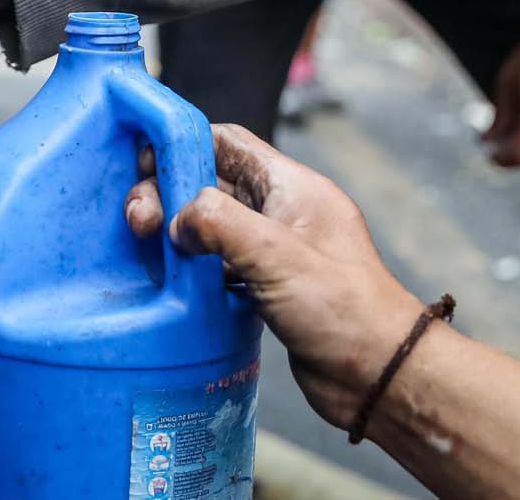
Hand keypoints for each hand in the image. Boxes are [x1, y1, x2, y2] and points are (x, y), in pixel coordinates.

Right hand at [125, 125, 422, 429]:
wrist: (380, 375)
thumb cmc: (345, 310)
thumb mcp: (276, 254)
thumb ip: (220, 222)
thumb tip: (177, 218)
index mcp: (292, 187)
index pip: (228, 143)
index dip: (183, 144)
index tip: (143, 164)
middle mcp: (282, 213)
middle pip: (210, 185)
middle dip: (169, 196)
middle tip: (139, 222)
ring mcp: (274, 252)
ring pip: (211, 228)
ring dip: (177, 234)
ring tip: (146, 250)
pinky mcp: (266, 289)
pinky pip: (217, 266)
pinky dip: (191, 269)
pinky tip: (171, 281)